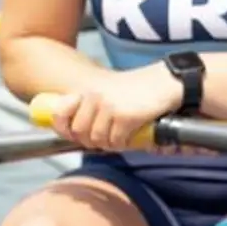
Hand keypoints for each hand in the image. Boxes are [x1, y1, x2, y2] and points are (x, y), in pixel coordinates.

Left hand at [47, 65, 184, 152]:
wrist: (166, 82)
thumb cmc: (139, 89)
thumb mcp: (109, 91)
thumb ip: (91, 105)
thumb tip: (77, 132)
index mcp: (88, 89)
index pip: (59, 113)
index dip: (63, 128)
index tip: (73, 134)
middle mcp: (94, 97)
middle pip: (79, 132)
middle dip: (91, 140)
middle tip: (106, 137)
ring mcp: (109, 107)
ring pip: (97, 140)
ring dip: (110, 143)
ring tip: (121, 135)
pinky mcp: (125, 117)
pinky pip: (116, 141)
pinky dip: (123, 143)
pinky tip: (132, 134)